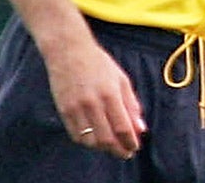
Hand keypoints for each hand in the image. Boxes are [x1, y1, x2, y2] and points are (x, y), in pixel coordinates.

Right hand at [43, 37, 146, 159]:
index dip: (130, 141)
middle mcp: (92, 103)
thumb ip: (131, 104)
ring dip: (103, 148)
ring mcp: (76, 108)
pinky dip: (87, 142)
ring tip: (112, 146)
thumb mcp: (121, 79)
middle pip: (106, 138)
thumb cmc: (98, 63)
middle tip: (125, 152)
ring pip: (90, 141)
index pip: (122, 127)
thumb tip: (140, 128)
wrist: (68, 51)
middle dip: (118, 150)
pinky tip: (95, 139)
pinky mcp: (64, 111)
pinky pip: (76, 135)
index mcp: (110, 93)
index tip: (135, 147)